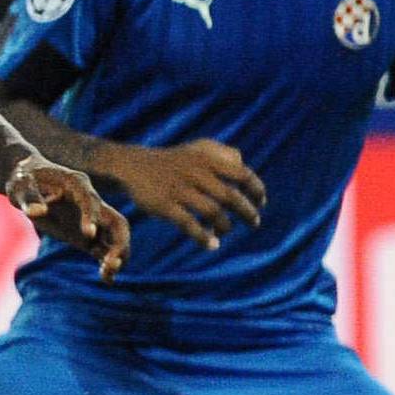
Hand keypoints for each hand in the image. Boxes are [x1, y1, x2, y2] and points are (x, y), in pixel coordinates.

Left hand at [6, 154, 130, 281]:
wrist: (29, 181)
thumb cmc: (24, 179)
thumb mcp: (20, 185)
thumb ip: (29, 198)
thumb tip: (37, 213)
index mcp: (76, 185)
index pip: (90, 201)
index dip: (91, 216)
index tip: (89, 234)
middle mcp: (91, 202)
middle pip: (116, 221)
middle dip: (119, 241)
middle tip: (112, 262)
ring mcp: (91, 220)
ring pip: (115, 237)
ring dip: (117, 254)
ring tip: (108, 275)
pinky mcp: (86, 235)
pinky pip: (103, 249)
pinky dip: (107, 263)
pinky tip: (107, 280)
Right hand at [108, 139, 265, 250]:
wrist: (132, 166)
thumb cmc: (171, 160)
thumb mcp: (197, 148)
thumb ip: (223, 153)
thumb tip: (244, 165)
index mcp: (207, 158)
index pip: (242, 173)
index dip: (256, 189)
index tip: (261, 203)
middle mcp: (196, 173)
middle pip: (230, 196)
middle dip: (247, 212)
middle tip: (254, 223)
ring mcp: (180, 189)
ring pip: (212, 212)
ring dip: (226, 226)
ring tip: (227, 231)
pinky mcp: (164, 205)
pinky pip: (189, 225)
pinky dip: (203, 238)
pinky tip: (212, 245)